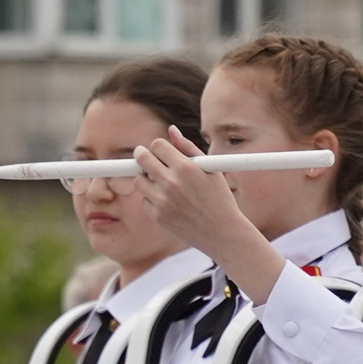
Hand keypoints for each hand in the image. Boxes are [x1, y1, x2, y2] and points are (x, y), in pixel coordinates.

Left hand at [127, 129, 282, 298]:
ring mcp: (162, 200)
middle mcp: (171, 182)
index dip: (158, 147)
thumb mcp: (210, 169)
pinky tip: (169, 203)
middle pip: (141, 158)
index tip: (159, 152)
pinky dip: (153, 199)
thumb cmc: (219, 198)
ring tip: (163, 184)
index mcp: (185, 167)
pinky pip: (145, 200)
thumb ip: (188, 148)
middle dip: (142, 156)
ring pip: (139, 180)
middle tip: (145, 158)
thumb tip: (171, 130)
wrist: (223, 233)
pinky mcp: (158, 216)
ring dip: (147, 179)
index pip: (156, 145)